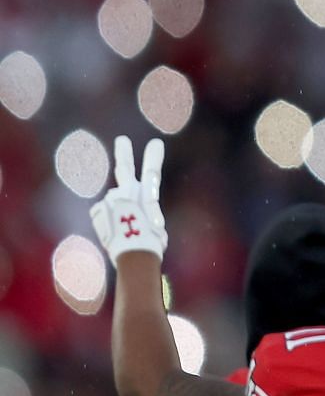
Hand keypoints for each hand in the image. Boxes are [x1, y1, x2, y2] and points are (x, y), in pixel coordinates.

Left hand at [89, 137, 167, 264]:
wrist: (134, 255)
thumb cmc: (151, 245)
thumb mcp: (157, 227)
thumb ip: (148, 215)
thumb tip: (140, 215)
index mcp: (147, 197)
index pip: (152, 172)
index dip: (153, 157)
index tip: (155, 143)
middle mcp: (127, 193)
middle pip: (124, 169)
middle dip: (124, 154)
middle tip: (122, 140)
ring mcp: (110, 200)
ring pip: (113, 202)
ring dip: (117, 213)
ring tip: (124, 229)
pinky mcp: (97, 210)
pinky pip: (103, 214)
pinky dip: (107, 221)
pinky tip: (113, 231)